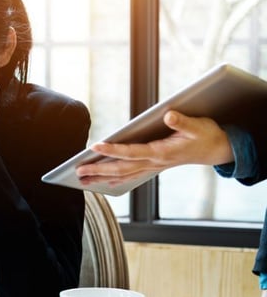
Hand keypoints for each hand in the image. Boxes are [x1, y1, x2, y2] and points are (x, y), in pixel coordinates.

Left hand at [75, 110, 233, 185]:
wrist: (219, 149)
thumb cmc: (206, 134)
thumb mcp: (198, 124)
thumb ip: (182, 121)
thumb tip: (168, 115)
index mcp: (162, 152)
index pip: (132, 152)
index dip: (114, 149)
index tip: (96, 146)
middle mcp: (155, 162)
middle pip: (122, 168)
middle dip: (99, 170)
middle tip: (78, 171)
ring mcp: (154, 167)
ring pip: (124, 175)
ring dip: (102, 178)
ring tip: (82, 180)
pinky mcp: (155, 166)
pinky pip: (132, 176)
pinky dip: (116, 179)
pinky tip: (103, 182)